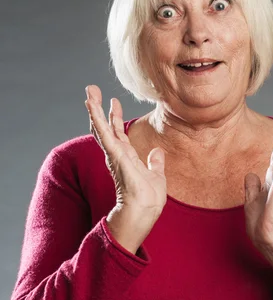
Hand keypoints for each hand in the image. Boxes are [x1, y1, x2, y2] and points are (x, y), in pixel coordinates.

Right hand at [84, 85, 166, 222]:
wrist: (145, 209)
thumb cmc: (149, 198)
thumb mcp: (156, 175)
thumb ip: (155, 162)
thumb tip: (157, 152)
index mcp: (127, 157)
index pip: (118, 133)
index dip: (115, 117)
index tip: (113, 101)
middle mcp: (117, 154)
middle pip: (106, 126)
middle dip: (99, 108)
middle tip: (92, 89)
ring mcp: (114, 154)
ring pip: (101, 127)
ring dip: (94, 108)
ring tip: (89, 91)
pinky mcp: (114, 154)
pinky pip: (104, 133)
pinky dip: (97, 118)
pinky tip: (92, 105)